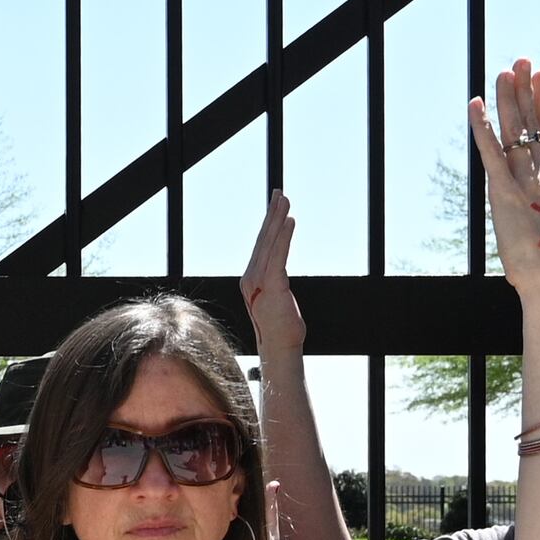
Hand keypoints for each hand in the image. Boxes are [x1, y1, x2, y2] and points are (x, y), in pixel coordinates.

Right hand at [240, 190, 306, 363]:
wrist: (279, 347)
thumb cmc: (281, 329)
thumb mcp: (276, 301)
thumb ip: (274, 284)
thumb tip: (277, 277)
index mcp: (251, 279)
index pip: (261, 245)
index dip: (269, 224)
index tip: (276, 205)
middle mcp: (250, 276)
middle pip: (263, 239)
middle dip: (272, 213)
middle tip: (279, 191)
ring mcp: (259, 280)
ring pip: (269, 242)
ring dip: (277, 218)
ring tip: (284, 199)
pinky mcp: (271, 283)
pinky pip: (278, 253)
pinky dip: (283, 235)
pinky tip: (289, 220)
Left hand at [472, 59, 539, 304]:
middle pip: (536, 123)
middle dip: (528, 90)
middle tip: (524, 60)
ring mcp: (526, 181)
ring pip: (517, 131)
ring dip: (508, 99)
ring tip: (505, 71)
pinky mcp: (504, 192)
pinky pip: (491, 153)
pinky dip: (481, 128)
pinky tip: (473, 105)